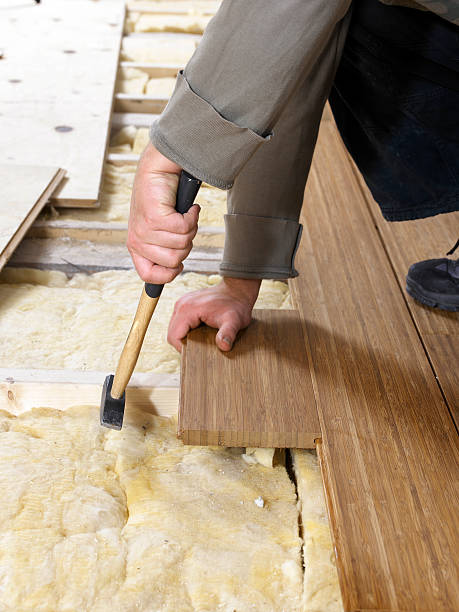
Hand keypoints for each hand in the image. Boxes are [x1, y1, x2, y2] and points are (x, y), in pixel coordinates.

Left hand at [127, 142, 199, 283]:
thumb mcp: (158, 229)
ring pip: (182, 244)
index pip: (149, 276)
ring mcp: (144, 230)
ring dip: (190, 228)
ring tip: (183, 214)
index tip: (178, 266)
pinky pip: (184, 229)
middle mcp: (137, 241)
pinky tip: (187, 208)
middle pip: (174, 262)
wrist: (157, 170)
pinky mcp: (155, 218)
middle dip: (185, 245)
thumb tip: (175, 268)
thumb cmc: (160, 199)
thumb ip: (164, 248)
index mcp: (136, 247)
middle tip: (182, 227)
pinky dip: (192, 216)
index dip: (168, 275)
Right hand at [167, 277, 261, 351]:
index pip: (174, 337)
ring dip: (184, 337)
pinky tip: (199, 333)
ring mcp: (182, 303)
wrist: (237, 290)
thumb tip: (224, 346)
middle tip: (199, 349)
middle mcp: (181, 305)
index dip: (182, 349)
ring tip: (200, 341)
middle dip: (183, 344)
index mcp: (187, 309)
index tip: (196, 354)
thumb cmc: (235, 305)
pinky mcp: (185, 304)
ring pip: (175, 328)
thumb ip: (228, 334)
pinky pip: (179, 322)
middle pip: (172, 333)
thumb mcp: (234, 321)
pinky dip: (186, 330)